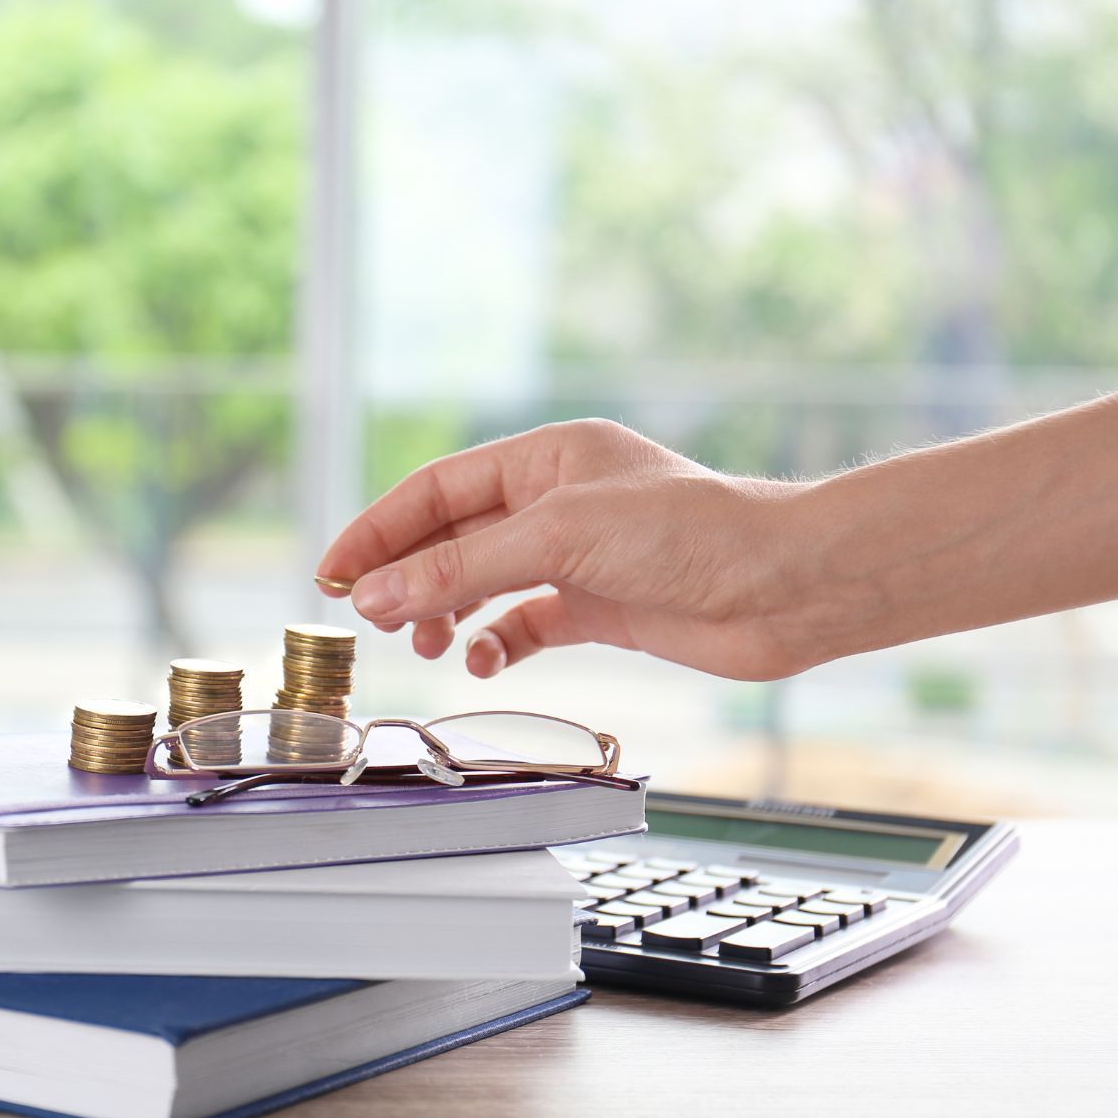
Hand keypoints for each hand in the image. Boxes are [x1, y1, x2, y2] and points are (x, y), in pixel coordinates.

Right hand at [315, 419, 820, 681]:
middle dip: (407, 577)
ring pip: (483, 583)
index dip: (378, 528)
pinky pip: (525, 623)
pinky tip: (484, 660)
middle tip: (368, 617)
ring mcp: (577, 556)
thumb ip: (463, 567)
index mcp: (545, 457)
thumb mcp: (560, 538)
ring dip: (445, 612)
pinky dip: (497, 642)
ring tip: (424, 642)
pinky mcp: (599, 606)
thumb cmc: (691, 535)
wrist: (784, 588)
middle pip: (452, 537)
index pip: (436, 489)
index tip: (333, 571)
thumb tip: (378, 592)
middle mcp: (556, 501)